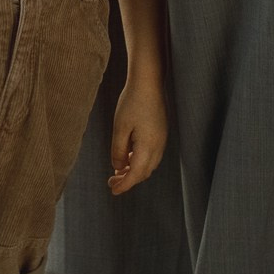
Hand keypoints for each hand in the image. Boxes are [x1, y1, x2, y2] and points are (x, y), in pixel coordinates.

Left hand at [107, 72, 167, 195]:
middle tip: (111, 182)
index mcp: (148, 147)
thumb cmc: (132, 102)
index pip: (136, 174)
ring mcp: (161, 140)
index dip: (124, 185)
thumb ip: (118, 151)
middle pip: (144, 172)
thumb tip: (118, 167)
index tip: (113, 191)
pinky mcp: (161, 133)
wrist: (149, 83)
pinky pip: (151, 155)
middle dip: (128, 180)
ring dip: (134, 171)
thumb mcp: (120, 128)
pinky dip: (139, 161)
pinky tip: (128, 157)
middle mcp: (158, 146)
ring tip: (118, 171)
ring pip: (148, 165)